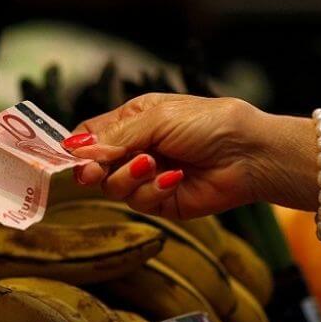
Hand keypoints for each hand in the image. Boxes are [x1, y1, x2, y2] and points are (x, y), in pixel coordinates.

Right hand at [63, 94, 262, 218]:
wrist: (250, 155)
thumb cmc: (209, 124)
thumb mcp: (156, 119)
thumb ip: (115, 136)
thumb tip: (74, 147)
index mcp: (132, 121)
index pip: (90, 135)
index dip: (77, 147)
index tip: (70, 156)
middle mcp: (136, 149)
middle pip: (95, 166)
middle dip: (95, 168)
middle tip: (94, 172)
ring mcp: (147, 177)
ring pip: (113, 187)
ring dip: (130, 177)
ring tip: (154, 165)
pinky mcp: (161, 201)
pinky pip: (139, 203)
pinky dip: (154, 190)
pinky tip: (175, 178)